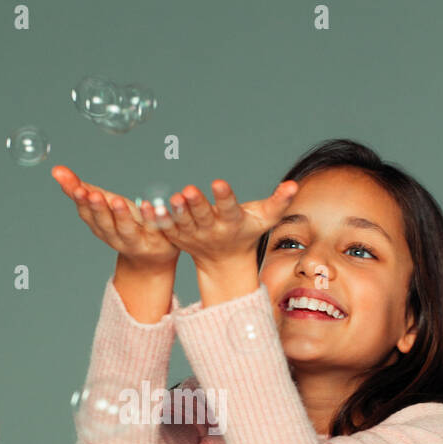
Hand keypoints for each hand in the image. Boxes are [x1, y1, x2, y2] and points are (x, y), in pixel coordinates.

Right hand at [51, 164, 179, 266]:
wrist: (151, 259)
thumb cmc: (124, 224)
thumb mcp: (103, 205)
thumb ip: (80, 189)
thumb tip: (56, 169)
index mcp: (100, 226)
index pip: (87, 214)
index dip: (81, 202)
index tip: (77, 189)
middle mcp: (115, 236)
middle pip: (104, 223)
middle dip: (98, 209)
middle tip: (93, 195)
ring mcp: (136, 240)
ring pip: (126, 229)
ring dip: (121, 216)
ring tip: (117, 201)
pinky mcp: (157, 241)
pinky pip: (153, 229)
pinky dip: (150, 217)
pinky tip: (148, 205)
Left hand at [159, 178, 299, 270]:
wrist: (224, 261)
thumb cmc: (246, 231)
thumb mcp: (265, 220)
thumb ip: (279, 203)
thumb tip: (294, 185)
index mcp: (232, 222)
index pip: (229, 208)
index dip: (224, 197)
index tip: (218, 182)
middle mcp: (212, 230)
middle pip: (203, 216)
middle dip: (196, 204)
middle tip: (188, 190)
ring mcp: (193, 235)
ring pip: (183, 222)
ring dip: (175, 212)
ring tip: (171, 198)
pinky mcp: (178, 237)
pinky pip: (166, 227)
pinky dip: (157, 219)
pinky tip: (147, 206)